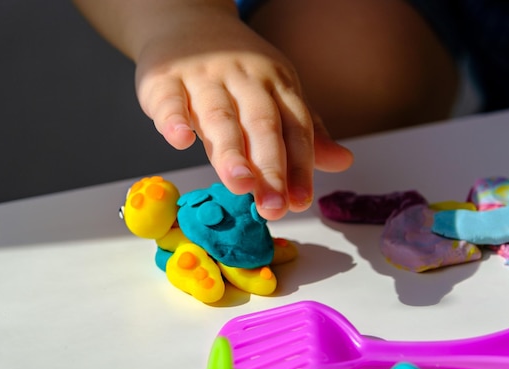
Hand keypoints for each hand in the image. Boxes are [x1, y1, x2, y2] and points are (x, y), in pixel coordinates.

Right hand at [135, 5, 352, 219]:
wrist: (186, 22)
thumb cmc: (234, 72)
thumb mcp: (275, 94)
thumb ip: (302, 132)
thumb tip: (343, 161)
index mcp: (276, 85)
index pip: (294, 129)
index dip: (300, 166)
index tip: (300, 201)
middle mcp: (245, 79)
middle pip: (262, 125)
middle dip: (270, 167)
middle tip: (274, 206)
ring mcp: (204, 77)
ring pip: (220, 116)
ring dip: (231, 152)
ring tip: (241, 185)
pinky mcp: (165, 78)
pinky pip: (170, 99)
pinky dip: (174, 119)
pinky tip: (180, 140)